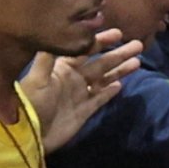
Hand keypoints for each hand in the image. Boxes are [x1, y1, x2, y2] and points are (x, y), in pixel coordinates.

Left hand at [23, 31, 138, 149]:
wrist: (30, 135)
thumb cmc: (32, 103)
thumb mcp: (37, 78)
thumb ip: (48, 56)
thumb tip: (60, 32)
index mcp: (62, 68)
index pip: (85, 50)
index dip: (101, 41)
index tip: (118, 33)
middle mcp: (73, 78)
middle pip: (100, 62)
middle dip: (118, 53)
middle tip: (138, 44)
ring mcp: (80, 94)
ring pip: (105, 78)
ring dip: (120, 70)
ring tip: (137, 61)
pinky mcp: (84, 111)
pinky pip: (100, 98)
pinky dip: (110, 91)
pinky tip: (120, 84)